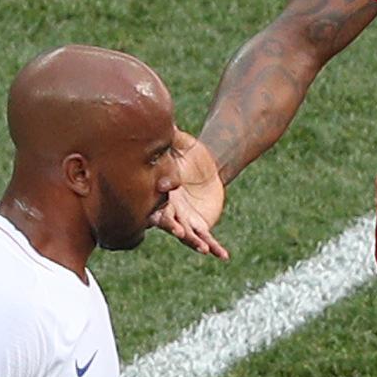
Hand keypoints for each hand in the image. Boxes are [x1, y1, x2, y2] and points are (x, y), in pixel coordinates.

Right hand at [155, 131, 229, 259]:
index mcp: (158, 193)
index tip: (157, 217)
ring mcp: (184, 221)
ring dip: (195, 243)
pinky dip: (214, 248)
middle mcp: (169, 210)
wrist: (208, 166)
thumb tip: (162, 120)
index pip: (153, 205)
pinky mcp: (200, 226)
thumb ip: (170, 136)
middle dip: (174, 229)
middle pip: (169, 223)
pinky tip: (223, 256)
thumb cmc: (187, 152)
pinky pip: (207, 239)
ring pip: (189, 235)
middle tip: (180, 233)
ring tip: (204, 249)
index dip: (156, 211)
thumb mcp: (179, 143)